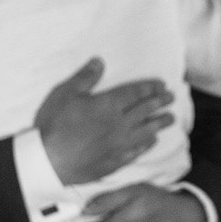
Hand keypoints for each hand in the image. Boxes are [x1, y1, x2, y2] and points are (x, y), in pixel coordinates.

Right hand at [35, 58, 173, 185]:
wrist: (49, 161)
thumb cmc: (54, 124)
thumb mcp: (65, 93)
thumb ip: (85, 77)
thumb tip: (99, 61)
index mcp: (109, 104)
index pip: (136, 93)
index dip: (150, 88)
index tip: (162, 85)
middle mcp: (120, 123)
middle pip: (146, 110)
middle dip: (160, 102)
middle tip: (171, 98)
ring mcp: (119, 144)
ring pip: (146, 131)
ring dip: (160, 123)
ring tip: (171, 118)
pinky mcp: (115, 161)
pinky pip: (137, 151)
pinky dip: (148, 144)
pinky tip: (153, 141)